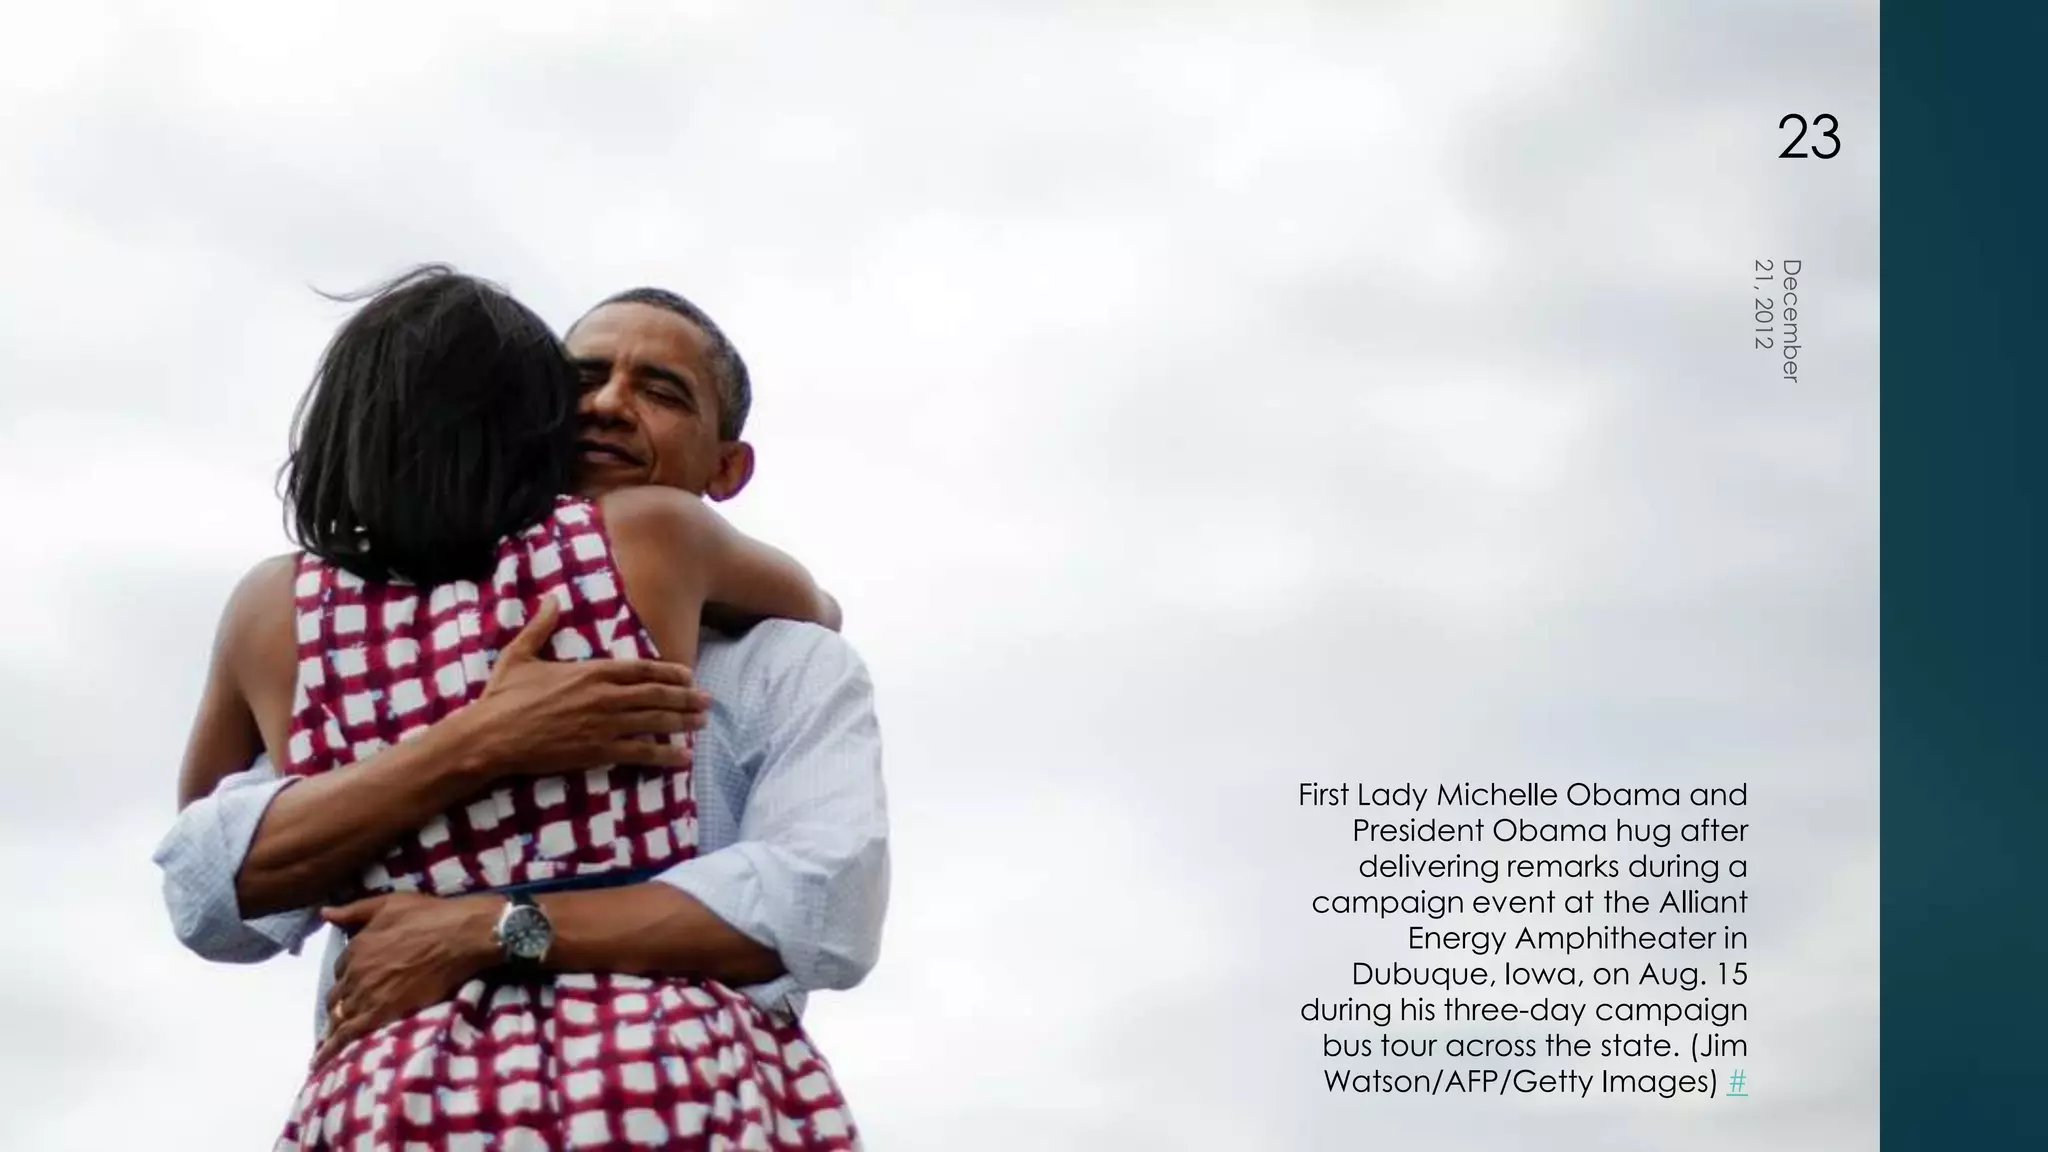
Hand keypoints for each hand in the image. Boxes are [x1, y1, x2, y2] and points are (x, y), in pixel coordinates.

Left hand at [311, 893, 500, 1070]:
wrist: (458, 937)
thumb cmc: (429, 916)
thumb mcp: (388, 904)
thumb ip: (353, 911)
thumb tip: (323, 912)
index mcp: (355, 947)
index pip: (340, 969)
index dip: (347, 977)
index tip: (355, 985)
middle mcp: (354, 972)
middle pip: (337, 996)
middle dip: (340, 1005)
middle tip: (346, 1015)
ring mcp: (365, 994)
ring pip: (339, 1017)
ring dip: (334, 1028)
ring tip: (330, 1043)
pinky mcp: (379, 1014)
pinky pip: (347, 1035)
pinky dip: (331, 1049)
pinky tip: (321, 1061)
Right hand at [468, 597, 709, 778]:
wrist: (490, 736)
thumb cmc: (503, 697)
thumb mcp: (520, 654)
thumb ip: (541, 626)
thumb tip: (551, 598)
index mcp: (590, 671)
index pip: (641, 668)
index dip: (669, 671)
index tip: (688, 675)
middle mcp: (604, 696)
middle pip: (656, 694)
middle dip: (686, 697)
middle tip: (708, 701)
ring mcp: (604, 724)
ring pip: (654, 722)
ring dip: (683, 722)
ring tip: (703, 723)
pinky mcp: (597, 751)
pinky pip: (640, 753)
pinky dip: (665, 756)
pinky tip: (684, 758)